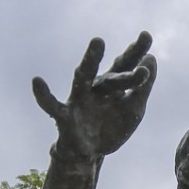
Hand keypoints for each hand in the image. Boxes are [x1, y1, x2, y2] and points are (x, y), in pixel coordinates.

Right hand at [32, 33, 156, 159]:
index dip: (137, 51)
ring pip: (84, 76)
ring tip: (99, 41)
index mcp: (114, 86)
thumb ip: (142, 88)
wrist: (89, 153)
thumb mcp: (133, 110)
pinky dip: (43, 94)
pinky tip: (37, 81)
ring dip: (92, 59)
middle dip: (125, 55)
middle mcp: (97, 87)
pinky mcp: (65, 115)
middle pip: (114, 70)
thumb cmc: (111, 127)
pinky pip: (51, 104)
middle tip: (139, 36)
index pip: (127, 66)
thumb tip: (151, 59)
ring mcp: (80, 99)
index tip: (147, 35)